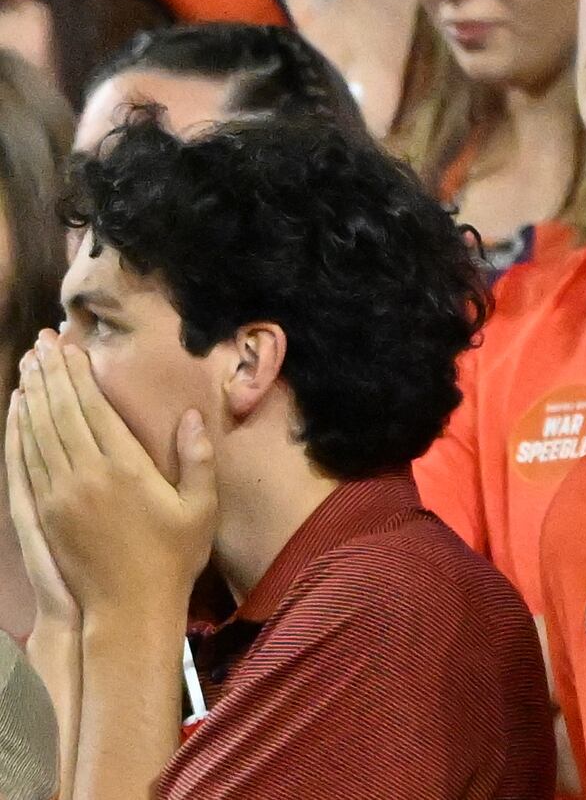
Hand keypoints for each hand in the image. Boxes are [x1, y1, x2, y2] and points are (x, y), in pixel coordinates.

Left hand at [12, 337, 212, 626]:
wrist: (127, 608)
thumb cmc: (174, 557)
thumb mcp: (201, 508)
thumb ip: (199, 459)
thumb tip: (193, 415)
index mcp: (125, 470)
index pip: (93, 409)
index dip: (78, 374)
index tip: (70, 346)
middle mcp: (86, 477)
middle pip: (60, 414)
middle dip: (50, 374)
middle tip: (43, 342)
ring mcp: (59, 496)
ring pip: (37, 434)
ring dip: (31, 396)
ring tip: (29, 365)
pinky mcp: (44, 514)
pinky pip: (25, 464)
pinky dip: (19, 433)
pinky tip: (19, 413)